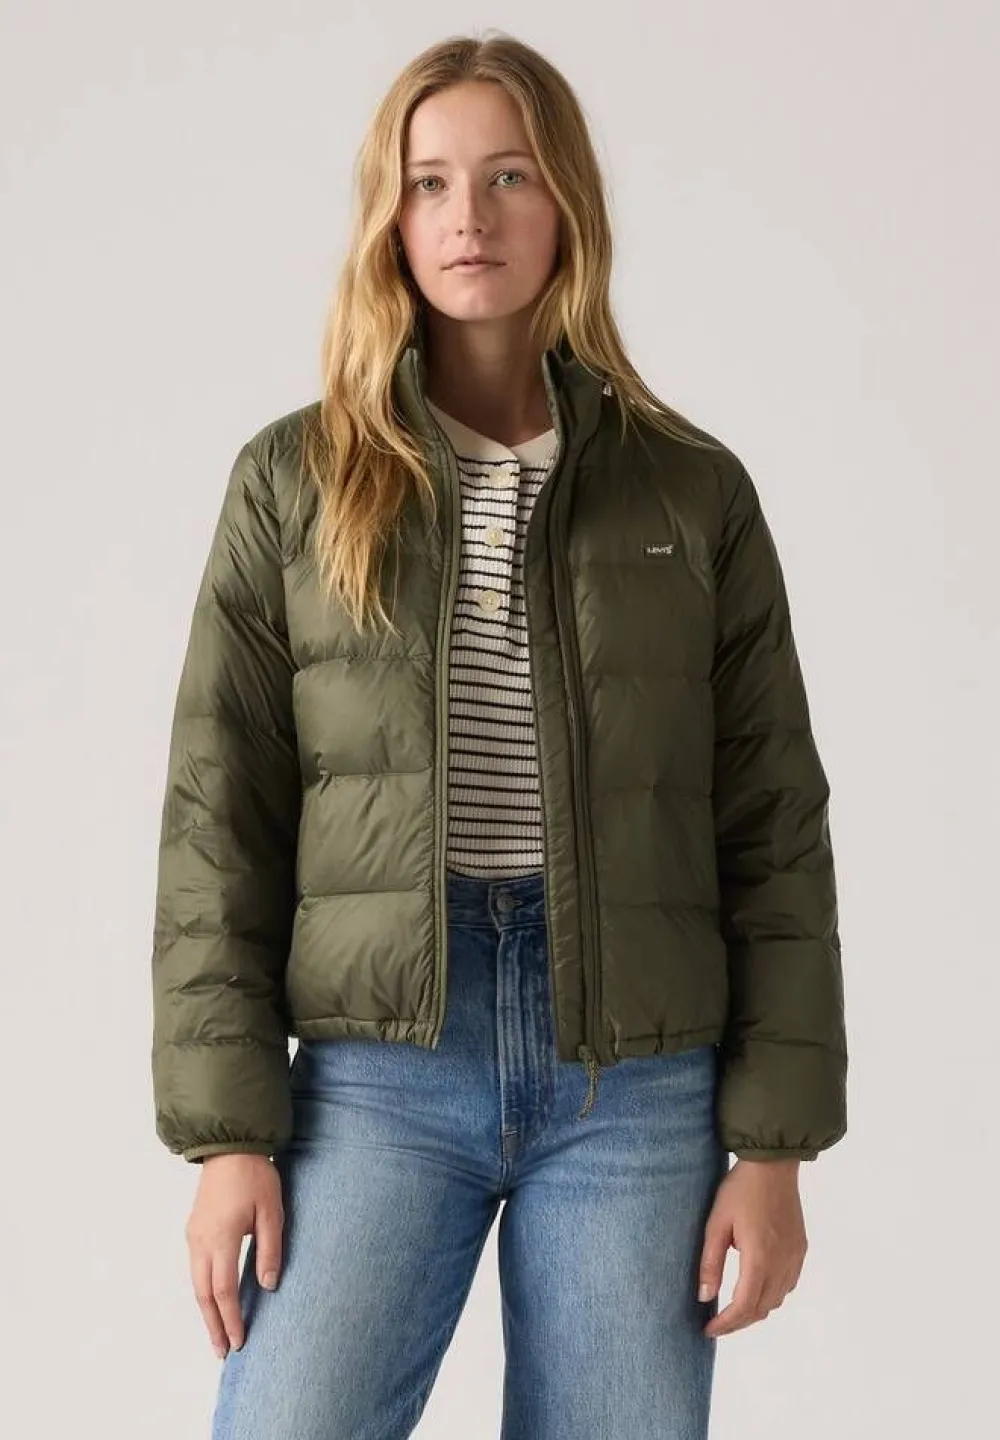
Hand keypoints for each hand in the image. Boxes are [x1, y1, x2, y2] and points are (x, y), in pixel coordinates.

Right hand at [185, 1153, 284, 1359]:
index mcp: (220, 1238)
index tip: (240, 1341)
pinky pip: (195, 1269)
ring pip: (196, 1284)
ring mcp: (193, 1236)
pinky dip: (203, 1291)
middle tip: (223, 1352)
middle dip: (213, 1325)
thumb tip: (268, 1286)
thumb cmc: (254, 1176)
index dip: (231, 1319)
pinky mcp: (193, 1230)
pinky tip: (212, 1301)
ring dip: (206, 1311)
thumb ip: (269, 1250)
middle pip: (203, 1294)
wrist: (229, 1146)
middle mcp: (200, 1242)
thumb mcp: (271, 1212)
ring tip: (216, 1334)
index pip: (223, 1291)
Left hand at [697, 1158, 806, 1336]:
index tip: (708, 1329)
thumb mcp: (716, 1223)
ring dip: (755, 1309)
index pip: (743, 1307)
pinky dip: (771, 1294)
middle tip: (716, 1322)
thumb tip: (705, 1296)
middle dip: (738, 1322)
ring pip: (776, 1300)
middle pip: (761, 1309)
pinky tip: (756, 1286)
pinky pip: (787, 1284)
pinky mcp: (800, 1249)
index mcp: (759, 1258)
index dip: (725, 1324)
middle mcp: (782, 1263)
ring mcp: (794, 1257)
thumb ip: (710, 1262)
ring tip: (732, 1308)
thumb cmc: (741, 1189)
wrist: (773, 1164)